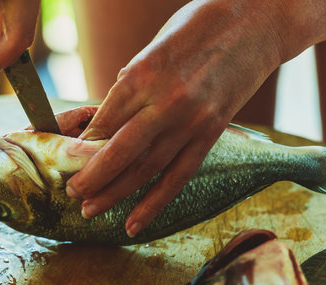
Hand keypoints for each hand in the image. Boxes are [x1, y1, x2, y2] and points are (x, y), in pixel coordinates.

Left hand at [66, 0, 285, 236]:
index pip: (103, 123)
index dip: (83, 146)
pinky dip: (155, 202)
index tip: (70, 161)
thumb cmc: (198, 27)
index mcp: (142, 74)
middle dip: (91, 179)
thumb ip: (132, 85)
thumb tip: (112, 117)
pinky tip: (135, 221)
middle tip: (72, 194)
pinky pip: (179, 174)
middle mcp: (164, 102)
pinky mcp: (212, 133)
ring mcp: (191, 121)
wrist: (255, 22)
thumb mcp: (153, 48)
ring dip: (115, 194)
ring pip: (146, 169)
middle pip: (118, 152)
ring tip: (91, 212)